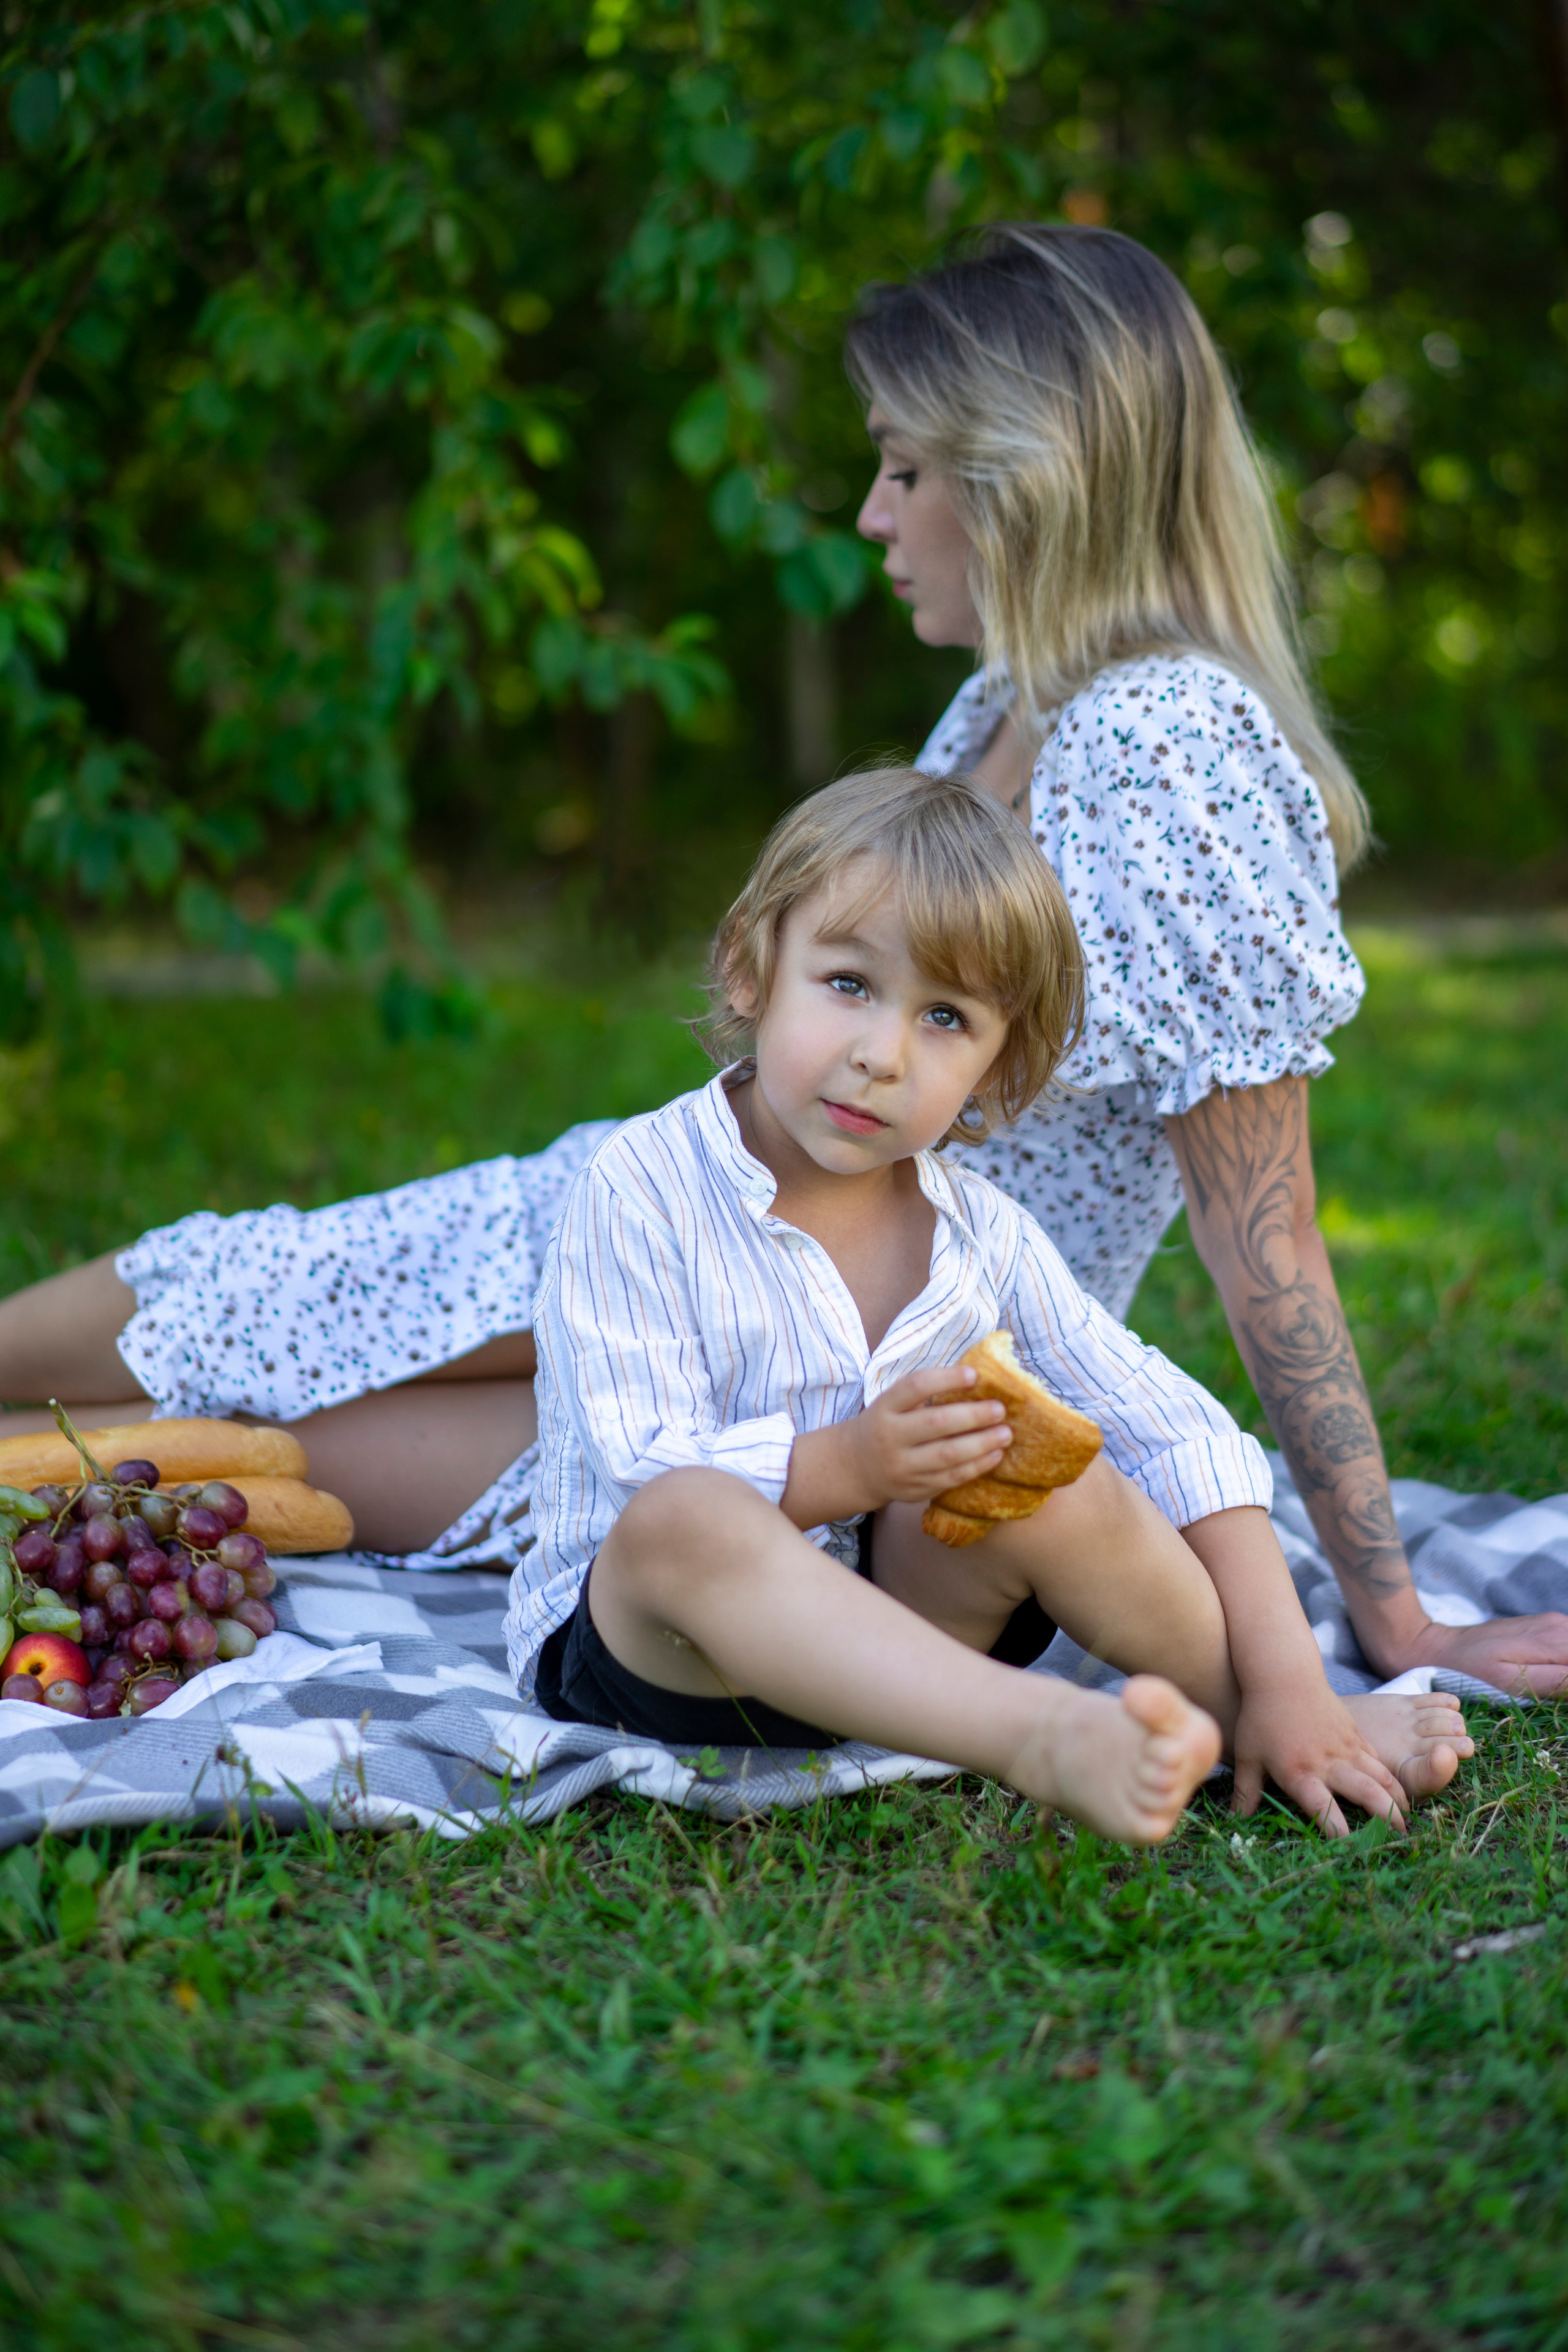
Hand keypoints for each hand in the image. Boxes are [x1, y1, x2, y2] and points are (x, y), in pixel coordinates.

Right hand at [781, 1364, 1009, 1531]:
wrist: (857, 1468)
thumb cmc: (886, 1425)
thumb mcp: (892, 1404)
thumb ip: (924, 1393)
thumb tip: (977, 1379)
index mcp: (885, 1408)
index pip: (915, 1387)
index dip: (946, 1379)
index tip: (975, 1374)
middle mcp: (890, 1436)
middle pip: (936, 1423)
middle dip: (973, 1416)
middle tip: (1000, 1409)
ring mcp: (902, 1466)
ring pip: (947, 1455)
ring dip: (981, 1444)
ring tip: (1005, 1433)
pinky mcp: (915, 1489)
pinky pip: (951, 1478)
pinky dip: (977, 1466)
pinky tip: (995, 1455)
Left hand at [1232, 1682, 1409, 1838]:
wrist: (1282, 1673)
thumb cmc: (1260, 1716)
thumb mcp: (1247, 1756)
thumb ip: (1246, 1792)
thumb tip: (1235, 1822)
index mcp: (1300, 1772)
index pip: (1323, 1808)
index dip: (1337, 1831)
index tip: (1349, 1850)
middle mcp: (1328, 1762)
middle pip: (1366, 1792)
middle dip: (1385, 1817)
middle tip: (1397, 1837)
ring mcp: (1346, 1746)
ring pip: (1381, 1776)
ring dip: (1396, 1798)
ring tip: (1405, 1819)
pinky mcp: (1354, 1733)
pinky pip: (1378, 1759)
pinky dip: (1390, 1777)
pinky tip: (1396, 1791)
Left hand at [1388, 1612, 1567, 1699]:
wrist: (1437, 1648)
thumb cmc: (1471, 1672)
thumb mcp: (1513, 1683)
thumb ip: (1559, 1681)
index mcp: (1555, 1640)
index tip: (1564, 1694)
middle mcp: (1559, 1627)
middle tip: (1555, 1695)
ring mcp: (1552, 1625)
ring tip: (1554, 1691)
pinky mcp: (1545, 1628)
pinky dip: (1567, 1664)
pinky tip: (1559, 1679)